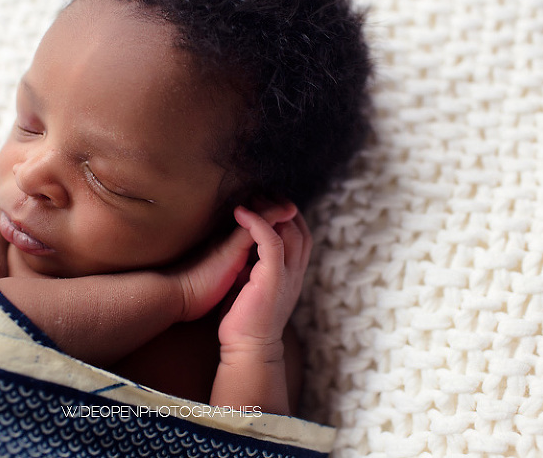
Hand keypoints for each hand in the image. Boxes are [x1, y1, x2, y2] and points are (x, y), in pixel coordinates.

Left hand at [217, 203, 311, 359]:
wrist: (246, 349)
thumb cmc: (245, 320)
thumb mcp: (253, 286)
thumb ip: (256, 266)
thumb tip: (247, 249)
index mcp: (292, 275)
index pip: (301, 236)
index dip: (288, 216)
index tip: (267, 202)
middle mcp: (295, 273)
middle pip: (300, 228)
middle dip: (282, 207)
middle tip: (259, 193)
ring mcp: (287, 275)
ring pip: (290, 230)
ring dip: (269, 210)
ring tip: (249, 200)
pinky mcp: (273, 278)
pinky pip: (272, 241)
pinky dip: (258, 223)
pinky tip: (242, 213)